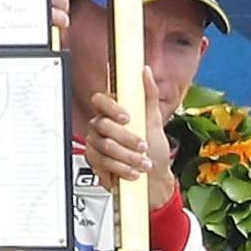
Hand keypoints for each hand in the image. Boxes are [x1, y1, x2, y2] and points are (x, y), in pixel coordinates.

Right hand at [86, 70, 177, 211]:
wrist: (154, 180)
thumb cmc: (155, 150)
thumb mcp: (155, 120)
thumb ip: (149, 94)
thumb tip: (145, 71)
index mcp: (114, 112)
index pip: (100, 100)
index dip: (111, 108)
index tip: (127, 117)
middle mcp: (102, 126)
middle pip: (103, 126)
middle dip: (127, 139)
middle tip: (142, 146)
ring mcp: (97, 145)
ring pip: (105, 146)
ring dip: (128, 156)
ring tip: (142, 162)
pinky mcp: (95, 163)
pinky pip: (102, 163)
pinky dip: (121, 169)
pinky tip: (131, 171)